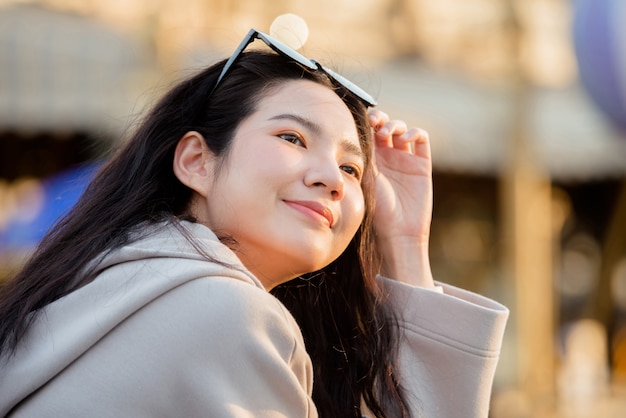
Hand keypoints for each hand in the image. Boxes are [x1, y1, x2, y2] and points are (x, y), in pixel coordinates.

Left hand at [369, 109, 434, 287]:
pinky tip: (406, 138)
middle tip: (376, 121)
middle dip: (381, 119)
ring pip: (403, 129)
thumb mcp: (365, 180)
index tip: (363, 120)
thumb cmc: (377, 210)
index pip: (369, 132)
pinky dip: (415, 132)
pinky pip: (421, 139)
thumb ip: (360, 158)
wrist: (399, 230)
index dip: (368, 122)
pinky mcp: (422, 163)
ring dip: (396, 124)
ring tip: (389, 132)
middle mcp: (388, 157)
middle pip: (385, 126)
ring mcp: (405, 159)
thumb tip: (348, 135)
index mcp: (371, 160)